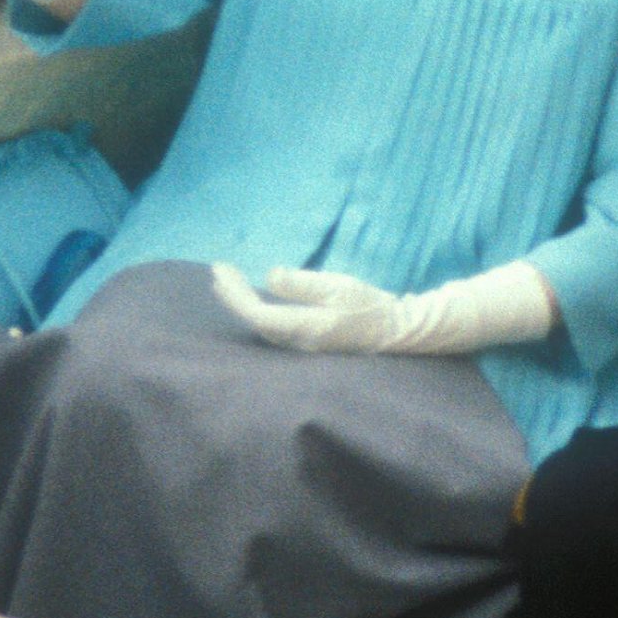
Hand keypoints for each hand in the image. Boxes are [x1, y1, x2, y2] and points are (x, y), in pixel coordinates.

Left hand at [211, 259, 555, 354]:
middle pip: (254, 323)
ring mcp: (303, 348)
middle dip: (232, 296)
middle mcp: (299, 343)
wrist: (400, 332)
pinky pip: (274, 329)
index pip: (256, 314)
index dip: (234, 294)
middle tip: (218, 271)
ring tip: (227, 282)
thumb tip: (269, 277)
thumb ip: (302, 284)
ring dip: (243, 304)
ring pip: (262, 328)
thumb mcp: (339, 286)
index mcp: (305, 327)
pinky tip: (255, 300)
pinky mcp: (309, 345)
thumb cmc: (372, 306)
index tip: (221, 268)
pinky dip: (258, 311)